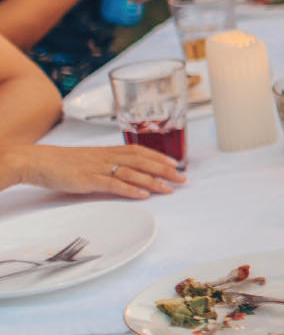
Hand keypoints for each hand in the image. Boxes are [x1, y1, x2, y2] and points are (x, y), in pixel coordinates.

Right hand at [3, 143, 185, 199]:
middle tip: (183, 179)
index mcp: (108, 150)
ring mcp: (99, 168)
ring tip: (169, 188)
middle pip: (142, 161)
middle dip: (164, 170)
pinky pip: (113, 184)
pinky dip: (130, 189)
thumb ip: (106, 163)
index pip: (140, 151)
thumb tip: (123, 172)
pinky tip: (143, 195)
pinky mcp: (88, 180)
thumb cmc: (63, 162)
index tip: (175, 163)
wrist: (38, 161)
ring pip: (132, 173)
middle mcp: (107, 157)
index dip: (159, 156)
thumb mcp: (89, 159)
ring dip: (153, 181)